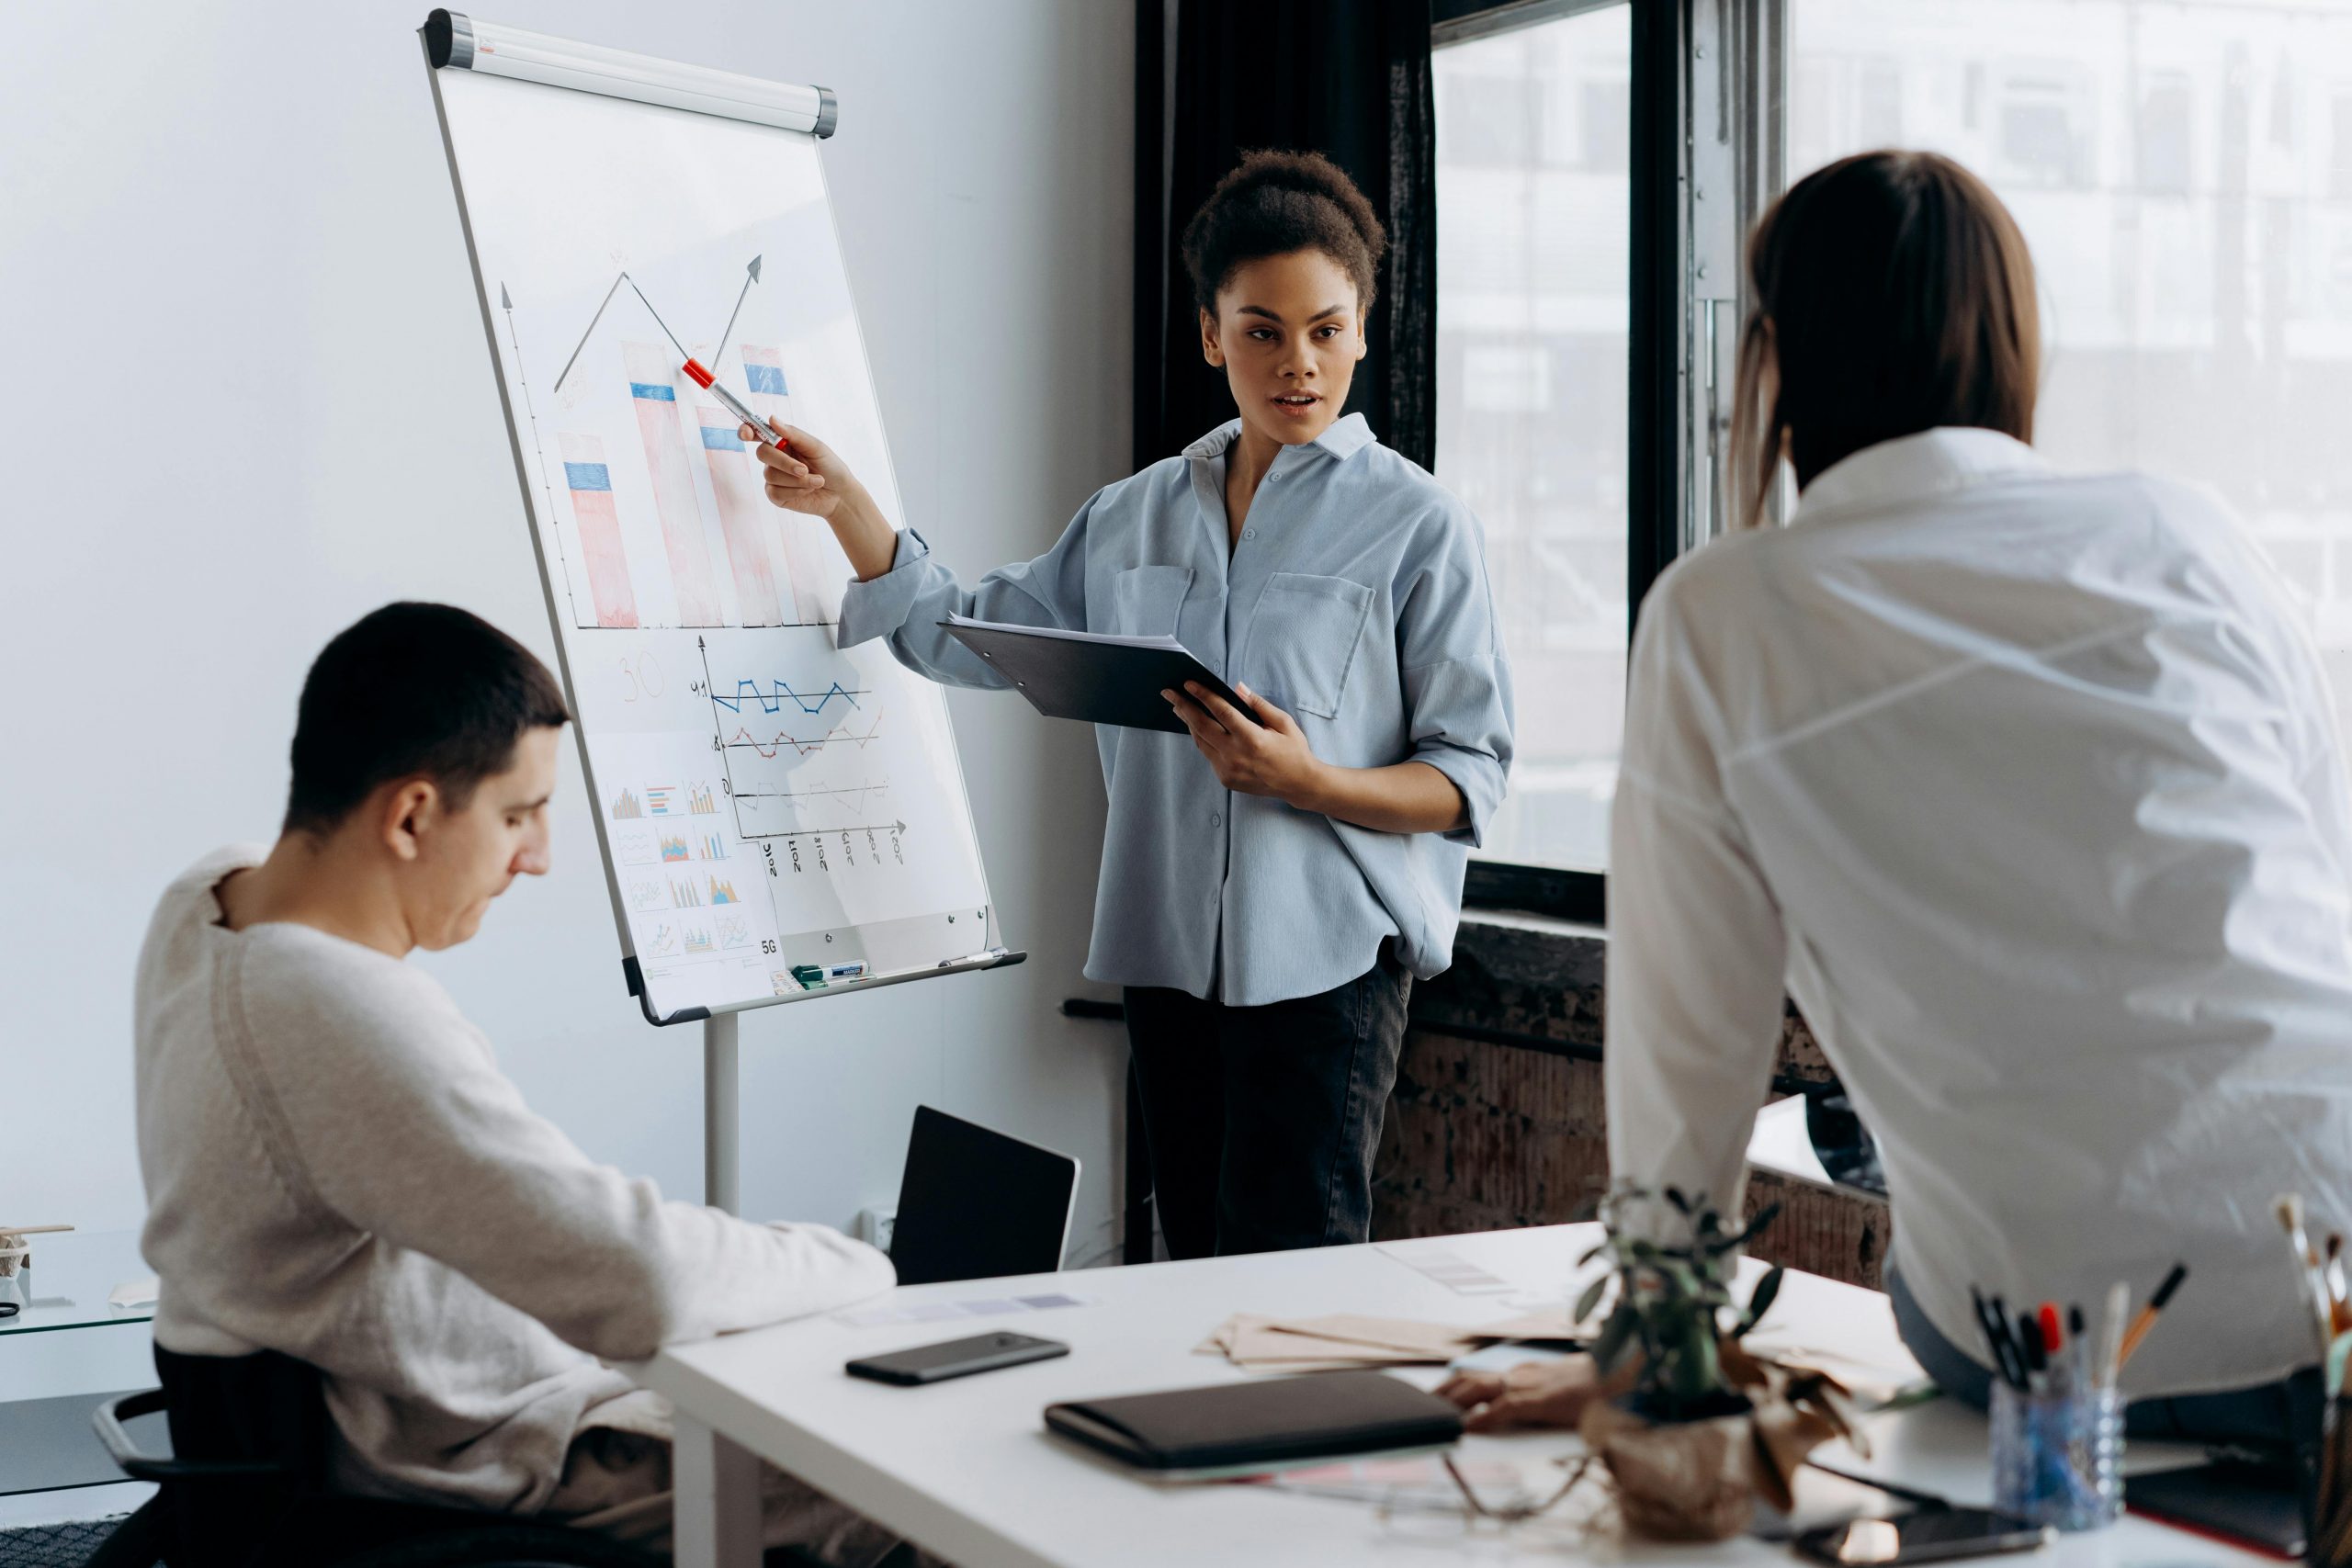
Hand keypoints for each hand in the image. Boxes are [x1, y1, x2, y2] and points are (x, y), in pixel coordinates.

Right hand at [742, 420, 856, 519]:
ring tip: (817, 481)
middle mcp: (775, 458)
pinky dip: (795, 491)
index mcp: (782, 442)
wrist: (840, 494)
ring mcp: (773, 478)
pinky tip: (808, 491)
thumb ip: (793, 434)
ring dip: (797, 480)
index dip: (747, 431)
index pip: (758, 433)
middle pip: (762, 453)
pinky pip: (775, 492)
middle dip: (784, 462)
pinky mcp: (776, 496)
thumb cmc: (830, 466)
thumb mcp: (815, 447)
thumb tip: (771, 419)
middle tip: (804, 469)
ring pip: (771, 475)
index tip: (746, 433)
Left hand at [1163, 682, 1323, 805]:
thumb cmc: (1294, 750)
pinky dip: (1201, 738)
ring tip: (1179, 707)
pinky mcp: (1226, 778)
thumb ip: (1258, 705)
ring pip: (1200, 741)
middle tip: (1169, 692)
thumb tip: (1238, 688)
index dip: (1203, 695)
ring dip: (1188, 722)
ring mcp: (1229, 769)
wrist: (1298, 784)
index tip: (1189, 683)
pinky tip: (1197, 726)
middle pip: (1202, 726)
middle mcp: (1236, 755)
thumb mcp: (1283, 722)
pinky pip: (1208, 754)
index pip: (1221, 712)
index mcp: (1252, 739)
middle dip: (1183, 706)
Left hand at [1434, 1357, 1605, 1432]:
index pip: (1483, 1377)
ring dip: (1453, 1403)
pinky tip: (1467, 1428)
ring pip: (1478, 1390)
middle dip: (1444, 1393)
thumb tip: (1540, 1408)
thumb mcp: (1565, 1390)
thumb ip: (1546, 1397)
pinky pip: (1503, 1409)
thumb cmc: (1599, 1385)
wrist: (1623, 1374)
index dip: (1457, 1386)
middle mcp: (1521, 1374)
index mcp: (1527, 1372)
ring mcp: (1528, 1385)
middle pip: (1471, 1380)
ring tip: (1432, 1416)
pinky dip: (1482, 1418)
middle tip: (1423, 1406)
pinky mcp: (1539, 1400)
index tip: (1439, 1395)